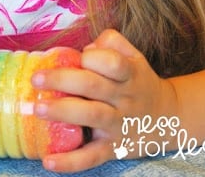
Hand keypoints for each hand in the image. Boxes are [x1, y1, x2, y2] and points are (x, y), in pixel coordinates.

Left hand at [31, 29, 177, 172]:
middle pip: (93, 86)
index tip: (79, 57)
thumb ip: (111, 43)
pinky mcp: (114, 149)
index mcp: (129, 73)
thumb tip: (85, 49)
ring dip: (62, 112)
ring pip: (91, 116)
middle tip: (36, 79)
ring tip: (38, 109)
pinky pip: (92, 157)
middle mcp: (125, 98)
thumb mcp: (134, 56)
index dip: (92, 57)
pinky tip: (49, 161)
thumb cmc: (138, 81)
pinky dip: (70, 162)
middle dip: (62, 80)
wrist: (168, 118)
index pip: (112, 62)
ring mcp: (119, 125)